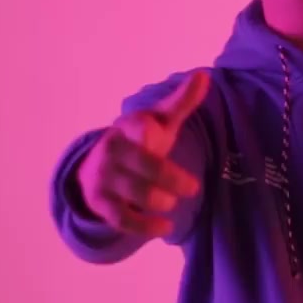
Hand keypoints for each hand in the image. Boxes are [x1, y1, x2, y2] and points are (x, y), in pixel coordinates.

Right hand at [75, 71, 209, 236]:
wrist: (97, 165)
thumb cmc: (140, 140)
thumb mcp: (159, 120)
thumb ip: (181, 101)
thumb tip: (205, 76)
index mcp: (129, 126)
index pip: (140, 127)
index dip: (149, 132)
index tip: (157, 136)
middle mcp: (112, 149)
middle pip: (145, 165)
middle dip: (172, 179)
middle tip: (193, 188)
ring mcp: (103, 176)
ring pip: (136, 193)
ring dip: (160, 201)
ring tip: (171, 203)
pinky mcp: (99, 202)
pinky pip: (122, 219)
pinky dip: (145, 226)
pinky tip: (164, 226)